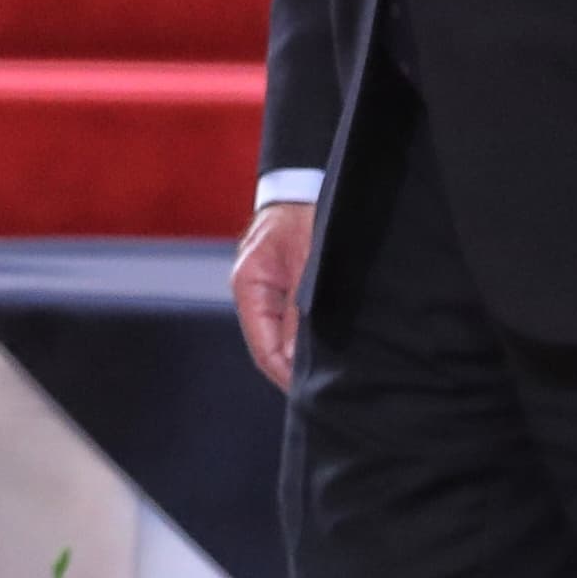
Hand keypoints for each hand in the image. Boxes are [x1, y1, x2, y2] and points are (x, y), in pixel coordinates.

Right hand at [230, 200, 315, 389]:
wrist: (305, 183)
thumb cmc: (307, 215)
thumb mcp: (307, 263)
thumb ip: (300, 310)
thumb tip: (298, 357)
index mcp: (249, 285)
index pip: (264, 348)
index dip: (286, 375)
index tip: (312, 393)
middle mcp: (251, 292)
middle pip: (269, 348)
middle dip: (293, 372)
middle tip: (325, 391)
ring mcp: (263, 290)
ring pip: (278, 338)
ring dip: (298, 357)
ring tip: (327, 376)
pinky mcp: (278, 287)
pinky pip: (286, 324)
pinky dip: (301, 340)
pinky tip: (321, 350)